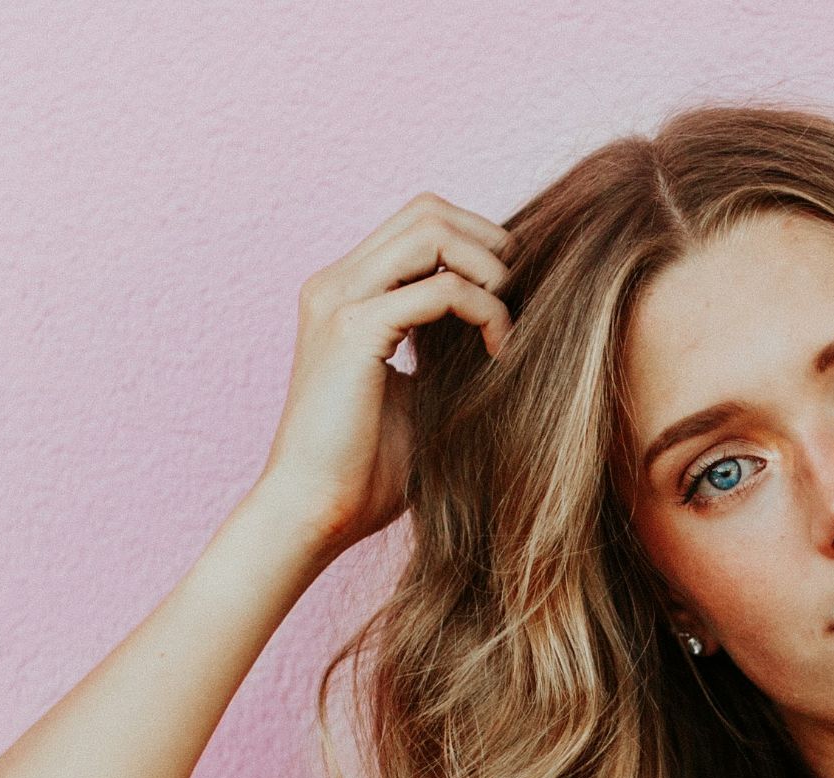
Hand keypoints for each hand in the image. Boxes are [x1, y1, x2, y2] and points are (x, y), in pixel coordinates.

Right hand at [251, 191, 513, 557]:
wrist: (314, 510)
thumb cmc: (367, 467)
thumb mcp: (420, 389)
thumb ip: (444, 345)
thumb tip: (506, 322)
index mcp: (346, 292)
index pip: (420, 224)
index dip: (477, 244)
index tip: (511, 300)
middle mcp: (336, 283)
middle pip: (428, 210)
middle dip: (490, 245)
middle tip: (518, 301)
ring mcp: (340, 300)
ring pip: (433, 232)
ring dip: (488, 269)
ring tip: (507, 322)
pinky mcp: (354, 330)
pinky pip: (442, 288)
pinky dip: (485, 310)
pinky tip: (498, 350)